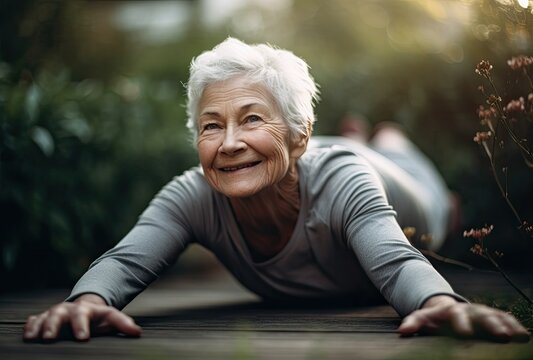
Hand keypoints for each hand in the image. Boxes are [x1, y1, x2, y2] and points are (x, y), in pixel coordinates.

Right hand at [23, 294, 141, 341]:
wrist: (83, 308)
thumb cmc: (97, 318)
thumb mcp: (110, 317)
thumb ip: (123, 323)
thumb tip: (137, 332)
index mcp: (85, 311)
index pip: (84, 317)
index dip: (83, 326)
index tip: (83, 338)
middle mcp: (68, 310)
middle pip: (59, 316)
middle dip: (54, 326)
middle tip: (50, 338)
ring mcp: (54, 314)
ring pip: (44, 318)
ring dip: (39, 327)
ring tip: (34, 338)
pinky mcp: (43, 319)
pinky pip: (34, 321)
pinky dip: (30, 326)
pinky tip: (28, 335)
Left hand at [398, 295, 529, 341]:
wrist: (447, 309)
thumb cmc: (435, 318)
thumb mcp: (423, 318)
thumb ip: (414, 323)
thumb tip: (402, 331)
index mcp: (452, 311)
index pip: (456, 316)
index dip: (460, 324)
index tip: (465, 333)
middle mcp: (470, 310)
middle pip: (481, 315)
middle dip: (491, 325)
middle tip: (501, 336)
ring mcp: (483, 313)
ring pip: (497, 317)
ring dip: (507, 326)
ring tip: (518, 336)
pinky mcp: (493, 317)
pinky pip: (506, 320)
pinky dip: (515, 326)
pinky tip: (524, 336)